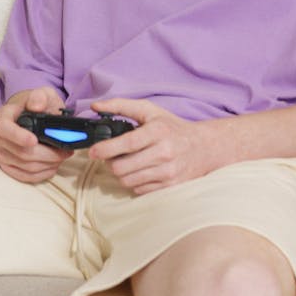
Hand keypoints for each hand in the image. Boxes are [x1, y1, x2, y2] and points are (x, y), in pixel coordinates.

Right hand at [0, 87, 71, 182]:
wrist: (33, 115)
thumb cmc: (38, 104)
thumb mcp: (43, 94)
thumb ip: (40, 96)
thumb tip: (36, 106)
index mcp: (4, 116)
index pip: (4, 128)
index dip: (18, 136)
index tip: (34, 140)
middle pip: (19, 152)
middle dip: (46, 154)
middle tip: (65, 151)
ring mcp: (1, 153)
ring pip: (25, 166)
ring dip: (47, 164)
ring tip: (62, 156)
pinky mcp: (8, 166)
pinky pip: (24, 177)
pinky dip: (42, 174)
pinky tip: (52, 166)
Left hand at [88, 98, 222, 193]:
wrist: (203, 147)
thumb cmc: (172, 127)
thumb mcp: (149, 110)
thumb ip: (121, 106)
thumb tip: (95, 106)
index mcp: (158, 131)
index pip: (126, 143)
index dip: (105, 149)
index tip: (93, 151)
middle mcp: (164, 152)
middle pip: (122, 167)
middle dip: (110, 163)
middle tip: (111, 156)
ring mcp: (168, 172)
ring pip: (128, 181)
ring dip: (121, 173)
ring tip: (126, 163)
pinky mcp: (170, 186)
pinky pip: (139, 190)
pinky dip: (134, 182)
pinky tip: (140, 171)